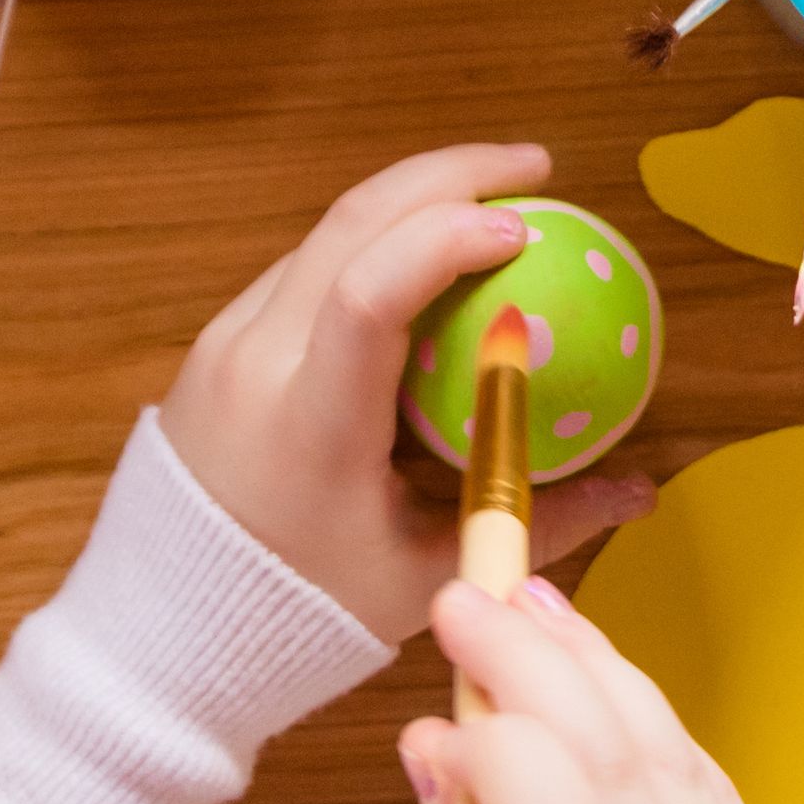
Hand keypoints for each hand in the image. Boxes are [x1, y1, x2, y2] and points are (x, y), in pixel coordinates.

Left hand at [158, 145, 654, 642]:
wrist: (161, 635)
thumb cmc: (301, 618)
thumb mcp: (426, 577)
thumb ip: (539, 523)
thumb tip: (642, 489)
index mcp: (310, 423)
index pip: (372, 291)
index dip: (448, 237)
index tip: (526, 226)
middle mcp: (256, 363)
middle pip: (350, 222)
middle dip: (450, 172)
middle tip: (536, 168)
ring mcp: (225, 343)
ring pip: (325, 233)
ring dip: (410, 198)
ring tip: (493, 201)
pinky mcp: (214, 344)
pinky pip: (302, 268)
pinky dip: (371, 242)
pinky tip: (425, 256)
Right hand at [369, 573, 790, 803]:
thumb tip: (438, 741)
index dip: (505, 727)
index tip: (446, 660)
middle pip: (629, 782)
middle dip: (546, 665)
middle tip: (478, 601)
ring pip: (685, 778)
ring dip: (608, 681)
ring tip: (536, 621)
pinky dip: (661, 744)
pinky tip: (605, 701)